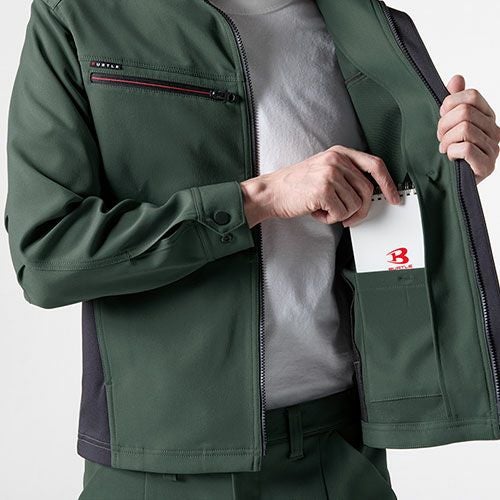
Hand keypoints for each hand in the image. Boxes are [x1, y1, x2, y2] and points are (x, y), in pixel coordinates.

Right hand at [240, 145, 399, 228]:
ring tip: (323, 209)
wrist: (271, 192)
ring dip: (341, 215)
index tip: (394, 197)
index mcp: (339, 153)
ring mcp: (330, 173)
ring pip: (355, 205)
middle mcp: (336, 160)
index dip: (388, 183)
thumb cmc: (295, 185)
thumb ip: (346, 175)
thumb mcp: (323, 170)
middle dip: (360, 210)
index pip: (374, 165)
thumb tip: (369, 195)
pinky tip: (317, 211)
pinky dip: (330, 219)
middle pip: (366, 190)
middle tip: (347, 218)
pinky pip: (341, 214)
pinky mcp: (324, 190)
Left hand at [438, 74, 499, 183]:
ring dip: (446, 141)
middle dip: (443, 126)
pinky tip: (450, 158)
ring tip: (444, 149)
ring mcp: (493, 149)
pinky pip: (466, 148)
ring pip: (464, 129)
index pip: (471, 96)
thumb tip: (457, 78)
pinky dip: (452, 152)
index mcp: (487, 117)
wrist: (452, 183)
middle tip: (440, 138)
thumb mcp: (449, 124)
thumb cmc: (451, 153)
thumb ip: (454, 101)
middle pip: (464, 112)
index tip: (442, 116)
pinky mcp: (487, 166)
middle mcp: (494, 131)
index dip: (450, 104)